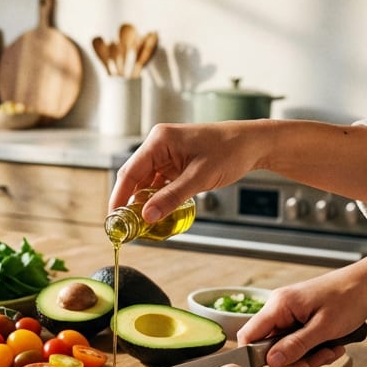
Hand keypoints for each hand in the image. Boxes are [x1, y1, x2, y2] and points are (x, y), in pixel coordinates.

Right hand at [109, 122, 261, 219]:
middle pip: (135, 177)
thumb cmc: (230, 151)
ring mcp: (166, 153)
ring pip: (146, 182)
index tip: (113, 218)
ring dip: (144, 201)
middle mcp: (158, 145)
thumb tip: (147, 216)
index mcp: (159, 141)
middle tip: (126, 226)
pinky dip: (157, 197)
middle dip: (130, 202)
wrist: (253, 144)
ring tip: (142, 223)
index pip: (130, 172)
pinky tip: (158, 212)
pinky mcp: (175, 162)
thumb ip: (171, 197)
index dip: (119, 197)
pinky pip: (159, 182)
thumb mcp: (199, 177)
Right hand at [237, 251, 366, 366]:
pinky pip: (299, 341)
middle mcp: (279, 308)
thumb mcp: (324, 327)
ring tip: (330, 352)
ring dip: (308, 356)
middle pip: (269, 345)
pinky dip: (315, 349)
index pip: (249, 334)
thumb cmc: (348, 298)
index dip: (252, 357)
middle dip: (292, 359)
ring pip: (286, 346)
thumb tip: (272, 361)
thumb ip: (296, 345)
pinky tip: (332, 346)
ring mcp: (290, 313)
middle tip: (312, 364)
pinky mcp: (301, 318)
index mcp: (279, 306)